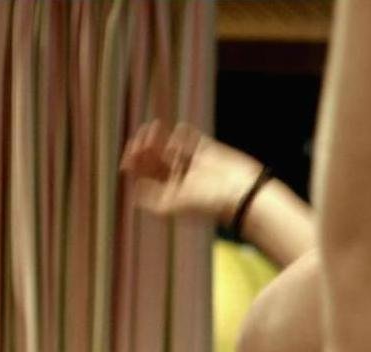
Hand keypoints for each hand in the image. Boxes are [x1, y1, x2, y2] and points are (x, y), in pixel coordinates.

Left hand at [121, 120, 264, 222]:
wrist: (241, 194)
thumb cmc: (207, 202)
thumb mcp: (173, 206)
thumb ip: (152, 199)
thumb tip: (136, 185)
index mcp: (169, 191)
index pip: (145, 174)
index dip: (134, 161)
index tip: (130, 151)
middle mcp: (179, 177)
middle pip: (155, 158)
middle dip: (145, 145)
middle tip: (142, 135)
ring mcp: (193, 163)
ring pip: (169, 146)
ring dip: (159, 136)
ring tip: (154, 126)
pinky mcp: (208, 151)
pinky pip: (191, 138)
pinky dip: (183, 133)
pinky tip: (180, 130)